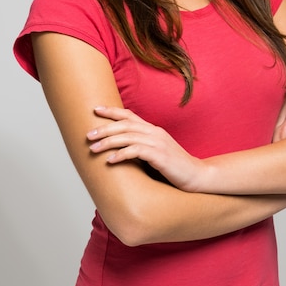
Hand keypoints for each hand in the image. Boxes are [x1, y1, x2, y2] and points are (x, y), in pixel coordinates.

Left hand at [87, 106, 203, 190]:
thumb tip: (120, 150)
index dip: (112, 111)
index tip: (95, 109)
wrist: (197, 176)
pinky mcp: (161, 157)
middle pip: (125, 124)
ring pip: (128, 137)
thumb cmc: (174, 167)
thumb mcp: (157, 152)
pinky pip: (137, 152)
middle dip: (104, 128)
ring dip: (108, 142)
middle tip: (88, 134)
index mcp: (153, 130)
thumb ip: (142, 147)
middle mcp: (155, 133)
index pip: (130, 115)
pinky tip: (110, 160)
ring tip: (93, 148)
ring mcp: (158, 144)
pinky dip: (121, 154)